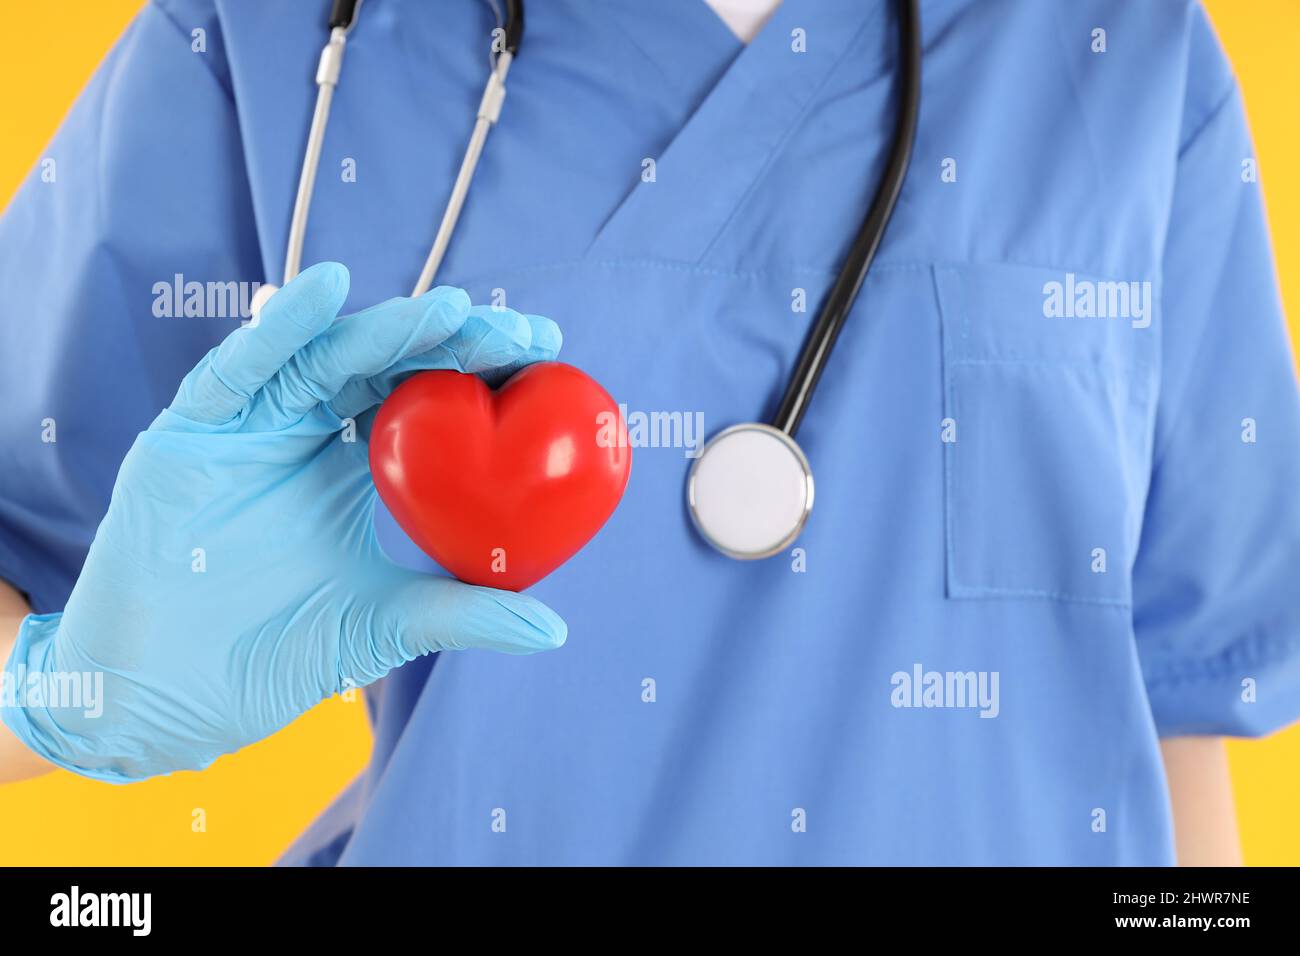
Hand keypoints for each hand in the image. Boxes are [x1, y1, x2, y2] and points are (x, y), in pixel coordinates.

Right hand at [0, 262, 565, 782]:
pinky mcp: (192, 431)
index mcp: (354, 467)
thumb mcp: (382, 628)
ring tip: (450, 310)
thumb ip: (462, 615)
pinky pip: (236, 371)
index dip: (483, 372)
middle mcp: (308, 432)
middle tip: (521, 335)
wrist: (165, 697)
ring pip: (324, 357)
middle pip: (389, 366)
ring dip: (387, 329)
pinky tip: (324, 291)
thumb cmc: (269, 657)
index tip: (548, 357)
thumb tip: (555, 629)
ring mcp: (251, 427)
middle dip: (455, 342)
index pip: (430, 402)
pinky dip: (277, 329)